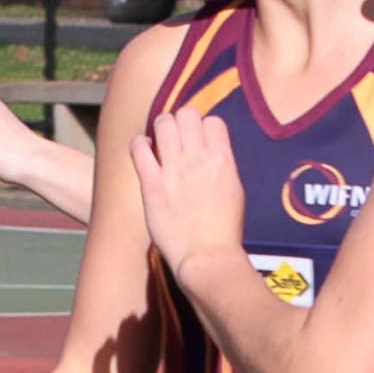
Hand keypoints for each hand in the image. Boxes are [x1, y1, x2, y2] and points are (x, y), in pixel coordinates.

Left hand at [130, 106, 245, 277]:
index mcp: (223, 160)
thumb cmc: (224, 232)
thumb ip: (222, 168)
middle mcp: (198, 159)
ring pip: (163, 123)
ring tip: (160, 144)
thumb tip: (213, 156)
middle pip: (187, 114)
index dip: (204, 128)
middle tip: (177, 139)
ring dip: (161, 129)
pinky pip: (139, 148)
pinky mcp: (152, 184)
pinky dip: (139, 144)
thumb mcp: (234, 193)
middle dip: (181, 122)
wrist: (207, 258)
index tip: (199, 142)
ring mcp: (174, 170)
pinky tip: (143, 153)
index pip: (213, 121)